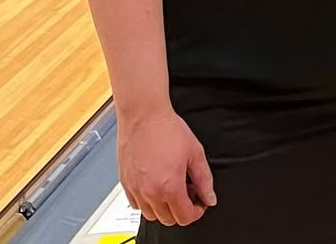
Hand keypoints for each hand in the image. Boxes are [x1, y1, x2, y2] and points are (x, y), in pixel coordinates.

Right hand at [118, 108, 216, 225]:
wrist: (143, 116)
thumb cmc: (167, 129)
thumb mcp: (195, 153)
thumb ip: (205, 180)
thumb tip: (210, 198)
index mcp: (169, 186)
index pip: (184, 217)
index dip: (197, 212)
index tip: (200, 202)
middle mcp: (149, 192)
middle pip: (168, 220)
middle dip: (182, 210)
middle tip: (189, 192)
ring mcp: (135, 189)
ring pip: (151, 215)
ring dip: (164, 207)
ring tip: (172, 187)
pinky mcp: (125, 183)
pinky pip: (136, 204)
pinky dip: (147, 201)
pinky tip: (157, 185)